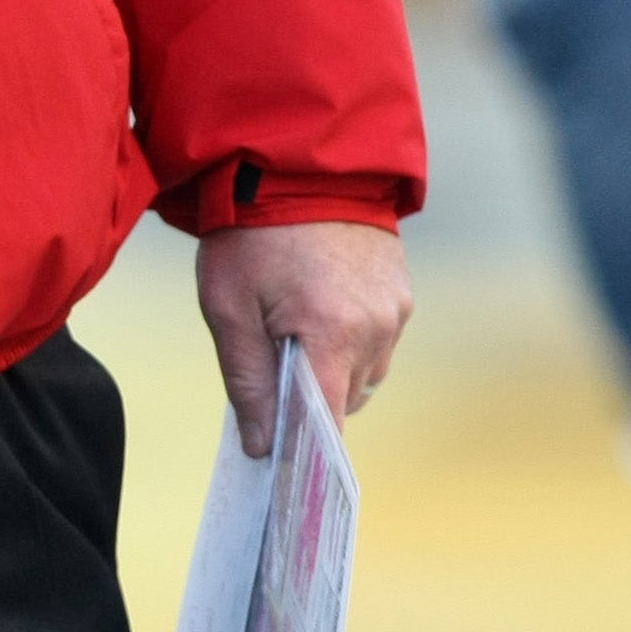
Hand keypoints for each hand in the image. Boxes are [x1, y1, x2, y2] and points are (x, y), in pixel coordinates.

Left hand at [196, 220, 412, 459]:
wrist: (291, 166)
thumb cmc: (250, 236)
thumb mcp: (228, 307)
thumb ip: (247, 382)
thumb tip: (263, 446)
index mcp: (331, 334)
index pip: (329, 421)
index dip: (308, 449)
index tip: (287, 465)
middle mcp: (376, 327)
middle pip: (344, 397)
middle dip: (309, 390)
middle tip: (270, 351)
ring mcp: (395, 308)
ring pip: (364, 371)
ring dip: (333, 363)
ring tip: (294, 318)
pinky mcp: (402, 290)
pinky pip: (379, 338)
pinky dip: (350, 335)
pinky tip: (320, 301)